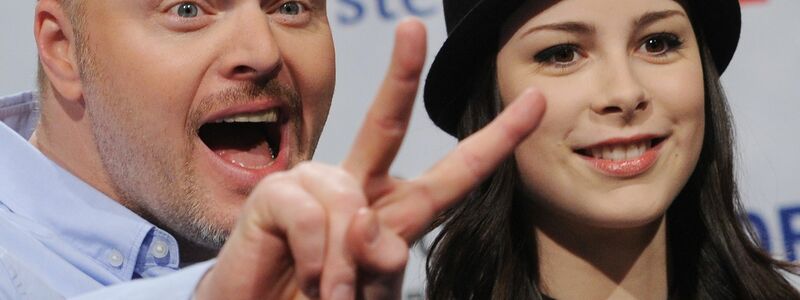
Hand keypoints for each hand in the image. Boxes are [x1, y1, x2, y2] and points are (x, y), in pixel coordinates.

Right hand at [194, 18, 545, 299]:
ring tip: (330, 293)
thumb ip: (380, 263)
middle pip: (385, 124)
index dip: (496, 139)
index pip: (453, 172)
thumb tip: (366, 224)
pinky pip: (311, 216)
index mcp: (392, 209)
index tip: (534, 103)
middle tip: (413, 27)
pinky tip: (304, 273)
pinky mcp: (274, 195)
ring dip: (345, 265)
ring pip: (348, 202)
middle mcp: (355, 187)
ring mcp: (313, 186)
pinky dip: (316, 259)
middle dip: (402, 75)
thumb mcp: (368, 290)